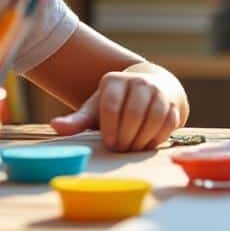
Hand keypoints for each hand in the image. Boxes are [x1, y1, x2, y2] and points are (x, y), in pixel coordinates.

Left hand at [51, 66, 186, 151]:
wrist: (151, 90)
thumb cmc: (117, 105)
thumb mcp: (96, 110)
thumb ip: (77, 121)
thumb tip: (55, 126)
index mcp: (114, 81)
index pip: (110, 105)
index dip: (109, 128)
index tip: (108, 143)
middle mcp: (139, 81)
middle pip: (133, 113)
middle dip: (126, 136)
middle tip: (120, 149)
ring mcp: (159, 91)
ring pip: (154, 118)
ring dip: (142, 138)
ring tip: (132, 148)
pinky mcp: (174, 103)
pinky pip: (169, 122)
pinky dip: (158, 138)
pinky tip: (147, 144)